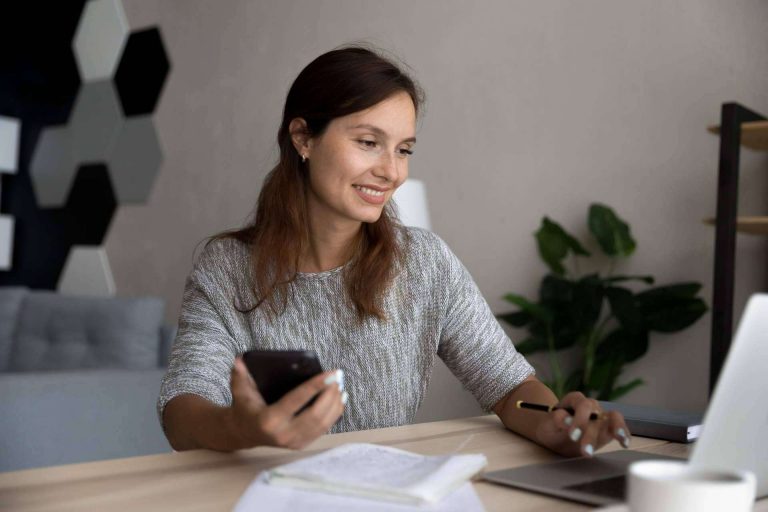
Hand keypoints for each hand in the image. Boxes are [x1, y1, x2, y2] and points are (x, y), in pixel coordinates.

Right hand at [227, 357, 345, 449]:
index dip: (316, 386)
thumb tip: (240, 360)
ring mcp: (294, 442)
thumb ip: (239, 375)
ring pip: (323, 423)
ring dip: (335, 403)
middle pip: (316, 414)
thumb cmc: (244, 407)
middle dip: (330, 394)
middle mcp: (283, 434)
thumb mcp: (239, 390)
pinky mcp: (301, 444)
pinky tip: (340, 399)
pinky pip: (324, 429)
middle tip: (338, 377)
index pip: (297, 400)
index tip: (331, 374)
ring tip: (340, 385)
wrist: (243, 432)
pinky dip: (335, 413)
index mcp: (269, 420)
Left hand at [535, 392, 630, 456]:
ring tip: (620, 439)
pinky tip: (625, 444)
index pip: (581, 404)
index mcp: (574, 401)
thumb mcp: (546, 425)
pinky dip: (623, 434)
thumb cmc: (550, 427)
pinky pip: (619, 428)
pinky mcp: (607, 429)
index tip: (573, 436)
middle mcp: (590, 406)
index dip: (579, 419)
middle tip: (586, 452)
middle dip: (591, 434)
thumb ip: (554, 420)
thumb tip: (564, 418)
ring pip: (613, 417)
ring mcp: (601, 417)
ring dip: (617, 428)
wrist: (554, 433)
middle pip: (596, 414)